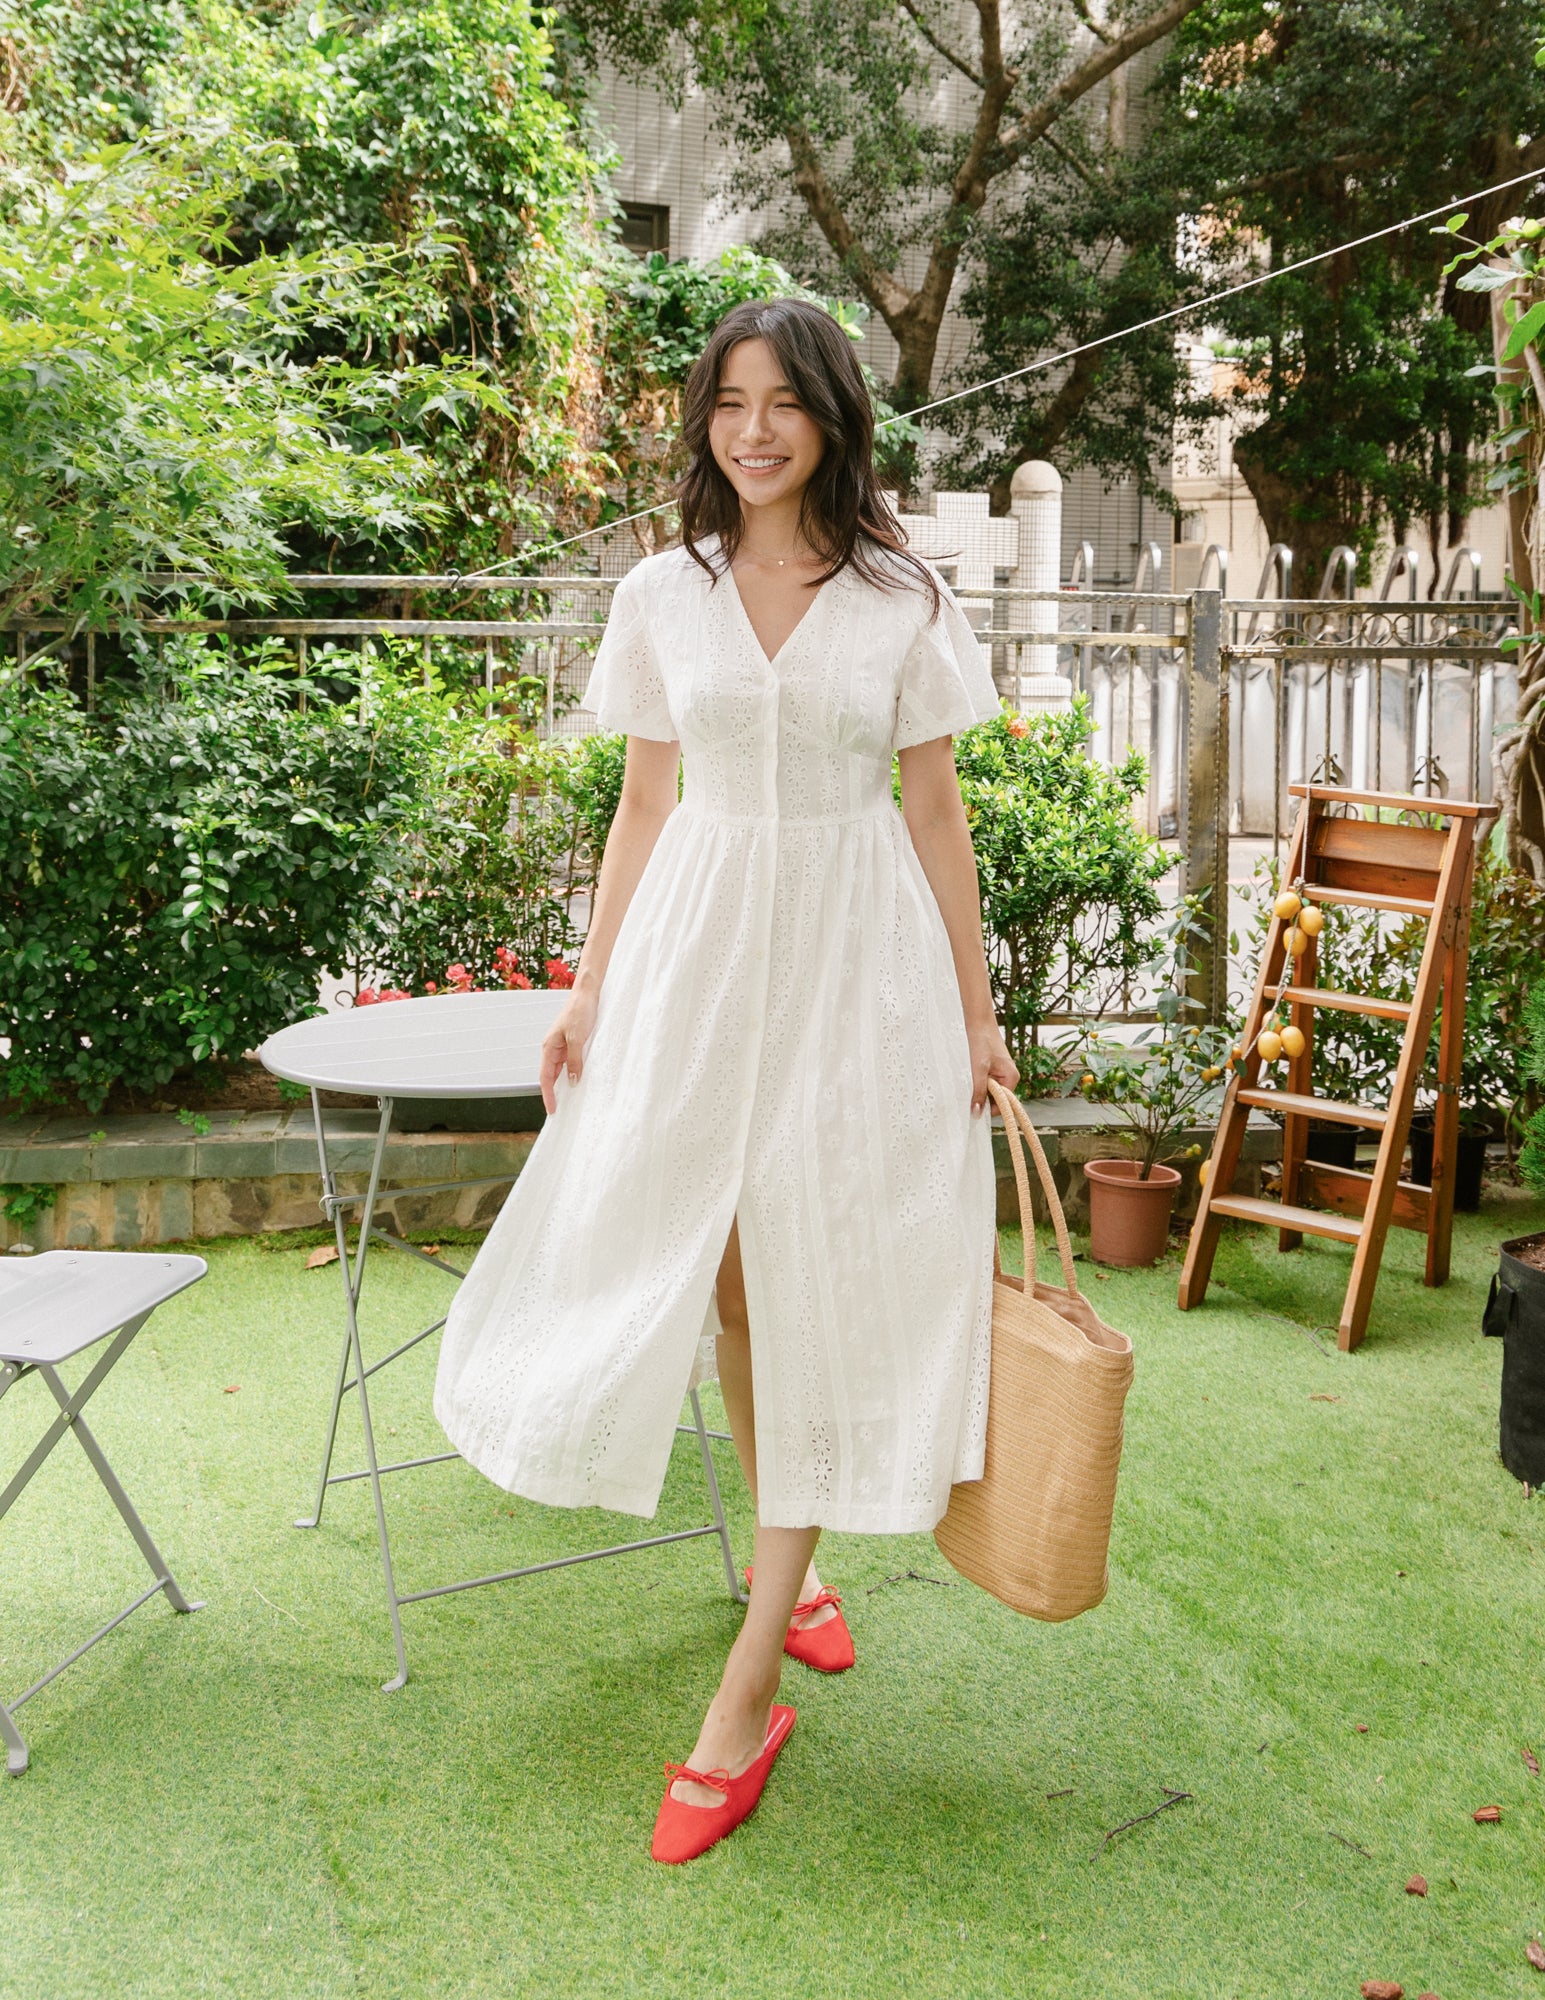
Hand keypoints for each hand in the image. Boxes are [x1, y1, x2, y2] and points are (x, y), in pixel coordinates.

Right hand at [539, 985, 598, 1113]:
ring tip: (570, 1100)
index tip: (552, 1110)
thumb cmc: (580, 1012)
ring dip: (564, 1084)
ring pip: (561, 1070)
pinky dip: (573, 1073)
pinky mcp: (573, 1042)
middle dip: (554, 1093)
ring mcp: (562, 1046)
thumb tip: (572, 1082)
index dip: (548, 1095)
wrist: (587, 994)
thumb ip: (574, 1060)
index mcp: (549, 1048)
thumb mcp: (577, 1038)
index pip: (545, 1077)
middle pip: (551, 1076)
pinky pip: (571, 1062)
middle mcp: (553, 1048)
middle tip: (560, 1110)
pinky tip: (580, 1080)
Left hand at [968, 1018, 1018, 1117]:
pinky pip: (988, 1082)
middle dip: (983, 1098)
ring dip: (979, 1089)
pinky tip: (971, 1075)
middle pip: (997, 1099)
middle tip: (968, 1092)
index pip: (1003, 1104)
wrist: (979, 1023)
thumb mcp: (978, 1070)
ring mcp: (1003, 1073)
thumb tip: (976, 1113)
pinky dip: (979, 1082)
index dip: (988, 1109)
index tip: (973, 1111)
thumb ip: (978, 1092)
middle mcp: (1010, 1077)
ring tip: (969, 1080)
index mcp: (1012, 1078)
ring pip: (990, 1091)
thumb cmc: (981, 1043)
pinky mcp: (995, 1069)